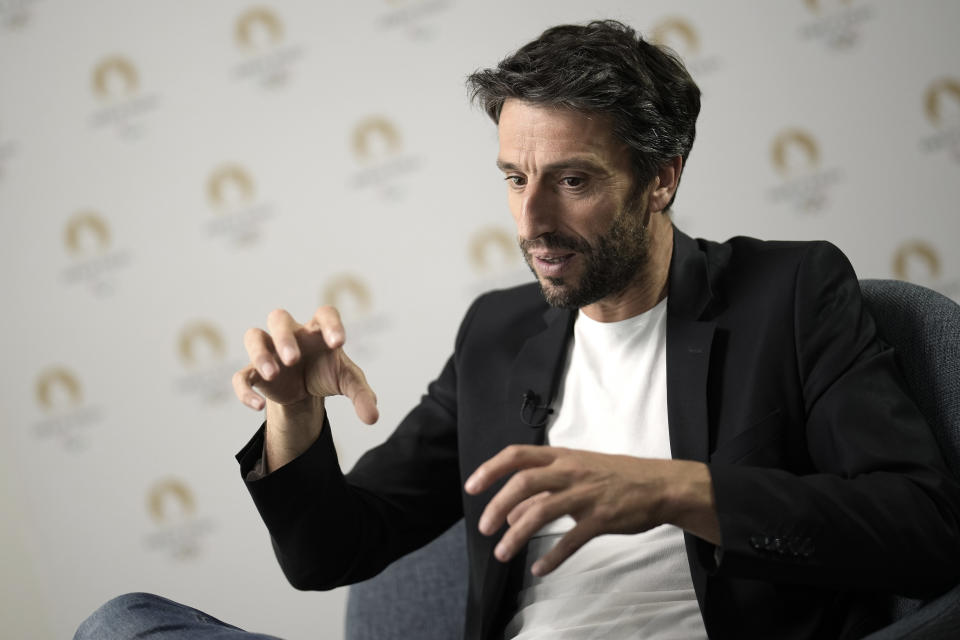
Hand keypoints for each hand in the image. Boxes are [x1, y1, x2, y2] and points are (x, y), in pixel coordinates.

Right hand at [233, 306, 377, 470]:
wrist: (305, 390)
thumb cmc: (328, 374)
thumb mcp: (349, 383)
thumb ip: (362, 396)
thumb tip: (373, 418)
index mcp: (318, 330)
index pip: (324, 314)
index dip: (331, 324)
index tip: (338, 343)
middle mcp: (291, 334)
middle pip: (279, 318)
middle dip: (284, 337)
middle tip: (293, 359)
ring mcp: (270, 351)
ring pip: (254, 337)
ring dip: (260, 354)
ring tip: (273, 375)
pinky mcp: (255, 373)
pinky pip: (241, 376)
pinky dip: (245, 390)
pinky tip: (258, 406)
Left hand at [464, 445, 718, 575]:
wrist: (660, 485)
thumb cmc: (615, 477)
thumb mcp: (577, 474)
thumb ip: (543, 491)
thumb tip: (508, 513)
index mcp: (562, 456)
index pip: (517, 454)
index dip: (491, 469)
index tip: (472, 487)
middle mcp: (570, 471)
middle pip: (523, 482)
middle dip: (497, 505)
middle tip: (483, 528)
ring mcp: (586, 494)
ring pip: (541, 513)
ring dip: (516, 535)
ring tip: (502, 553)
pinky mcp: (602, 518)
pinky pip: (571, 540)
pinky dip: (552, 557)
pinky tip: (539, 569)